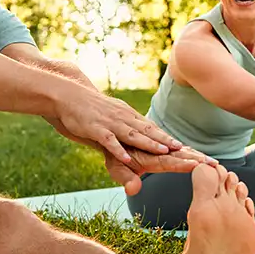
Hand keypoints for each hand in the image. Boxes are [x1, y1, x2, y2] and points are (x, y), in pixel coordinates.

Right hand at [55, 89, 183, 163]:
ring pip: (133, 134)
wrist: (70, 95)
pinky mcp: (95, 129)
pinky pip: (108, 140)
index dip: (168, 137)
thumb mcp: (114, 114)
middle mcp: (123, 118)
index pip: (152, 128)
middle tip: (183, 149)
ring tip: (164, 151)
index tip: (184, 146)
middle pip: (148, 131)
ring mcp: (110, 123)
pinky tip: (126, 158)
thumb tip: (143, 133)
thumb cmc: (93, 108)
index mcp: (129, 116)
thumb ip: (128, 125)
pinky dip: (117, 149)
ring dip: (149, 143)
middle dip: (166, 141)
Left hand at [103, 146, 218, 195]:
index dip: (185, 163)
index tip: (200, 165)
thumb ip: (126, 179)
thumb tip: (133, 190)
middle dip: (198, 160)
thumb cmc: (114, 156)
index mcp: (149, 156)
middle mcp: (158, 149)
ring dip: (198, 156)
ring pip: (183, 151)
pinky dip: (191, 153)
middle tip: (215, 164)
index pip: (170, 161)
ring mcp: (161, 146)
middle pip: (181, 155)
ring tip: (213, 162)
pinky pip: (179, 148)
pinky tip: (202, 157)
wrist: (113, 135)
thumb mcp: (116, 168)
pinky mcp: (163, 144)